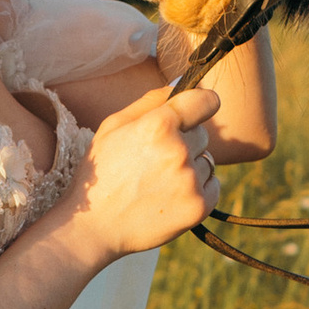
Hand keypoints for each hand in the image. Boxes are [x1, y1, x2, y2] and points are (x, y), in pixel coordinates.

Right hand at [63, 78, 221, 262]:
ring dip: (190, 167)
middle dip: (185, 142)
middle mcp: (179, 150)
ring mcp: (190, 180)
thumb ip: (150, 101)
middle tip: (154, 160)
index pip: (206, 101)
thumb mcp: (114, 126)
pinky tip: (170, 195)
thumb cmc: (101, 171)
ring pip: (208, 161)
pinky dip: (198, 189)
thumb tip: (181, 82)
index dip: (202, 103)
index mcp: (158, 125)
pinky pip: (214, 185)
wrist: (93, 226)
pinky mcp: (199, 206)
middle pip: (203, 134)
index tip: (197, 111)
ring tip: (158, 181)